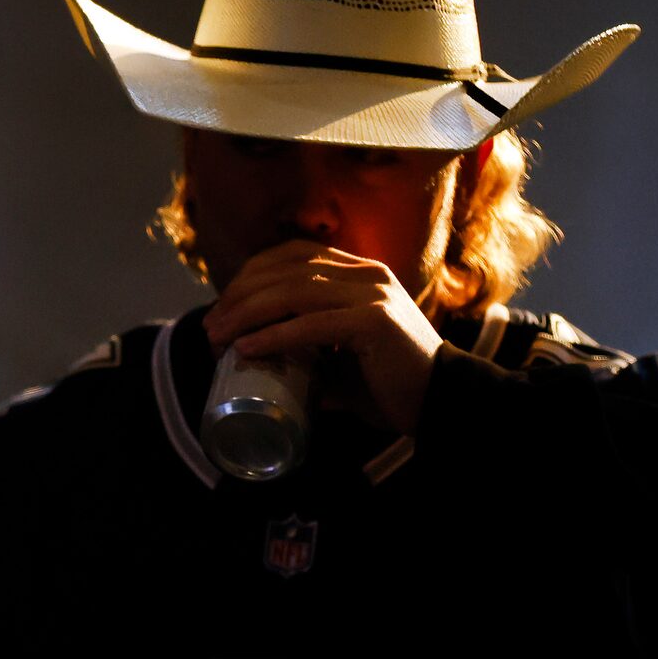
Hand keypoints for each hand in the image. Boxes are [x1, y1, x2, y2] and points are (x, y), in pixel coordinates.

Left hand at [203, 240, 442, 436]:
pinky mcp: (375, 323)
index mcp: (361, 273)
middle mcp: (367, 274)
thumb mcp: (346, 359)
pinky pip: (311, 325)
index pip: (295, 254)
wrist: (446, 404)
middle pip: (286, 269)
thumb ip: (314, 353)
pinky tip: (247, 349)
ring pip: (293, 291)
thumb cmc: (395, 385)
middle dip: (240, 294)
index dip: (253, 273)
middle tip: (212, 326)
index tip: (223, 304)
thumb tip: (270, 366)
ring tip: (218, 337)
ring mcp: (373, 295)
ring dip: (247, 313)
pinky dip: (273, 336)